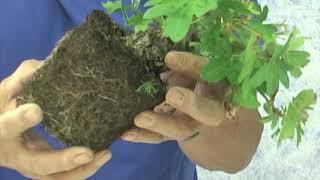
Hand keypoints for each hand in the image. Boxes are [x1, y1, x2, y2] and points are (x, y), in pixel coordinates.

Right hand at [0, 60, 110, 178]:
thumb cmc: (4, 106)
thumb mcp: (8, 89)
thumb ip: (25, 77)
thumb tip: (46, 66)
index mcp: (2, 132)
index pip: (7, 127)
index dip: (20, 121)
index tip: (36, 110)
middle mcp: (15, 156)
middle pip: (37, 165)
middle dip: (62, 160)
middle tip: (87, 152)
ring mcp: (30, 166)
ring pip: (54, 178)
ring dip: (80, 170)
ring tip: (103, 155)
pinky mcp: (43, 170)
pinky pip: (62, 178)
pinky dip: (82, 171)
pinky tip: (100, 158)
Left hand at [122, 52, 262, 172]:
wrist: (218, 118)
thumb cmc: (206, 86)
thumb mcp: (200, 73)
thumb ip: (186, 70)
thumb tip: (164, 69)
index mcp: (220, 86)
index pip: (208, 74)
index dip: (191, 65)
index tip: (169, 56)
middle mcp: (212, 109)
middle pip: (207, 112)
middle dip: (192, 104)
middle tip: (172, 94)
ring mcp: (195, 125)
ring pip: (181, 129)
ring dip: (160, 124)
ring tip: (139, 119)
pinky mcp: (179, 135)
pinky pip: (162, 139)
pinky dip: (144, 136)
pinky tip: (126, 133)